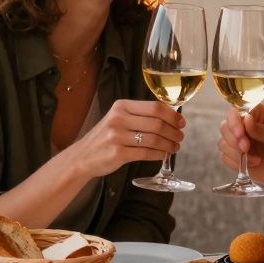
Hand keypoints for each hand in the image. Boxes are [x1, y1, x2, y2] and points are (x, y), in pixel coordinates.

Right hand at [67, 99, 184, 178]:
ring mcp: (117, 136)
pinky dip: (159, 154)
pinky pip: (146, 153)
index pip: (154, 107)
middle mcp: (118, 118)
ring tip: (174, 147)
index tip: (181, 122)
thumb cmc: (105, 137)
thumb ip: (139, 115)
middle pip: (157, 123)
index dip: (172, 115)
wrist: (82, 157)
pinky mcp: (118, 154)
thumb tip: (170, 117)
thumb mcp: (118, 118)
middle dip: (173, 131)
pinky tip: (163, 155)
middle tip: (180, 137)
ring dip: (168, 144)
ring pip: (153, 139)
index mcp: (121, 106)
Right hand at [216, 104, 263, 185]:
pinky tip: (253, 164)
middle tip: (246, 149)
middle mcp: (243, 126)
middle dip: (234, 140)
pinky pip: (224, 157)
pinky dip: (236, 163)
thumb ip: (261, 129)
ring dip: (236, 153)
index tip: (241, 134)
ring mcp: (238, 141)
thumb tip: (246, 119)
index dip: (234, 123)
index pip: (235, 113)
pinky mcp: (235, 156)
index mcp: (255, 114)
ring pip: (222, 143)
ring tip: (255, 159)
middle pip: (225, 127)